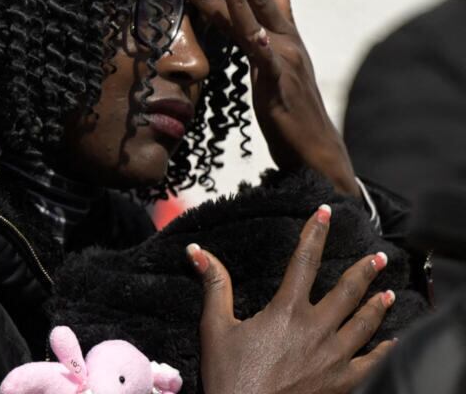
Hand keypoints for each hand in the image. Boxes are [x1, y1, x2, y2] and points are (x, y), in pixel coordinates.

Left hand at [183, 0, 359, 195]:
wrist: (316, 149)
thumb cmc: (293, 106)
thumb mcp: (275, 67)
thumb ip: (261, 39)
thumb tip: (256, 25)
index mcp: (282, 41)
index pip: (262, 3)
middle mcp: (285, 46)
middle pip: (259, 5)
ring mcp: (285, 63)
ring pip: (257, 25)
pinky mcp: (280, 86)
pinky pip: (268, 63)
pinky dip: (262, 46)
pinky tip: (255, 33)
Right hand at [192, 205, 394, 393]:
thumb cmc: (230, 376)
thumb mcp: (215, 328)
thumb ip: (215, 285)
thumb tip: (198, 251)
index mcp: (287, 311)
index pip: (304, 261)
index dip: (314, 233)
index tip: (324, 213)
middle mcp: (317, 329)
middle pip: (348, 290)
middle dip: (365, 270)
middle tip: (378, 257)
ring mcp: (335, 357)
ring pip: (365, 323)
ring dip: (378, 304)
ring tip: (387, 292)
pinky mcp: (344, 381)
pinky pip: (374, 362)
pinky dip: (385, 349)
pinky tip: (391, 340)